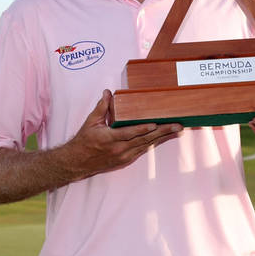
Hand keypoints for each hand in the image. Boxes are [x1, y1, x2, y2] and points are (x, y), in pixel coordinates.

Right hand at [64, 89, 181, 177]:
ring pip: (146, 145)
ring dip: (162, 138)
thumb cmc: (84, 141)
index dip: (143, 129)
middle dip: (162, 132)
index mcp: (109, 139)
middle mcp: (119, 149)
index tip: (155, 124)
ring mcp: (124, 156)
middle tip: (177, 126)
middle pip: (143, 140)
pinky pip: (143, 150)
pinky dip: (154, 143)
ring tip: (176, 130)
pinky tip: (165, 137)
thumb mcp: (91, 122)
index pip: (129, 133)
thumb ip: (102, 107)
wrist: (78, 162)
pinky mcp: (126, 160)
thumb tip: (108, 92)